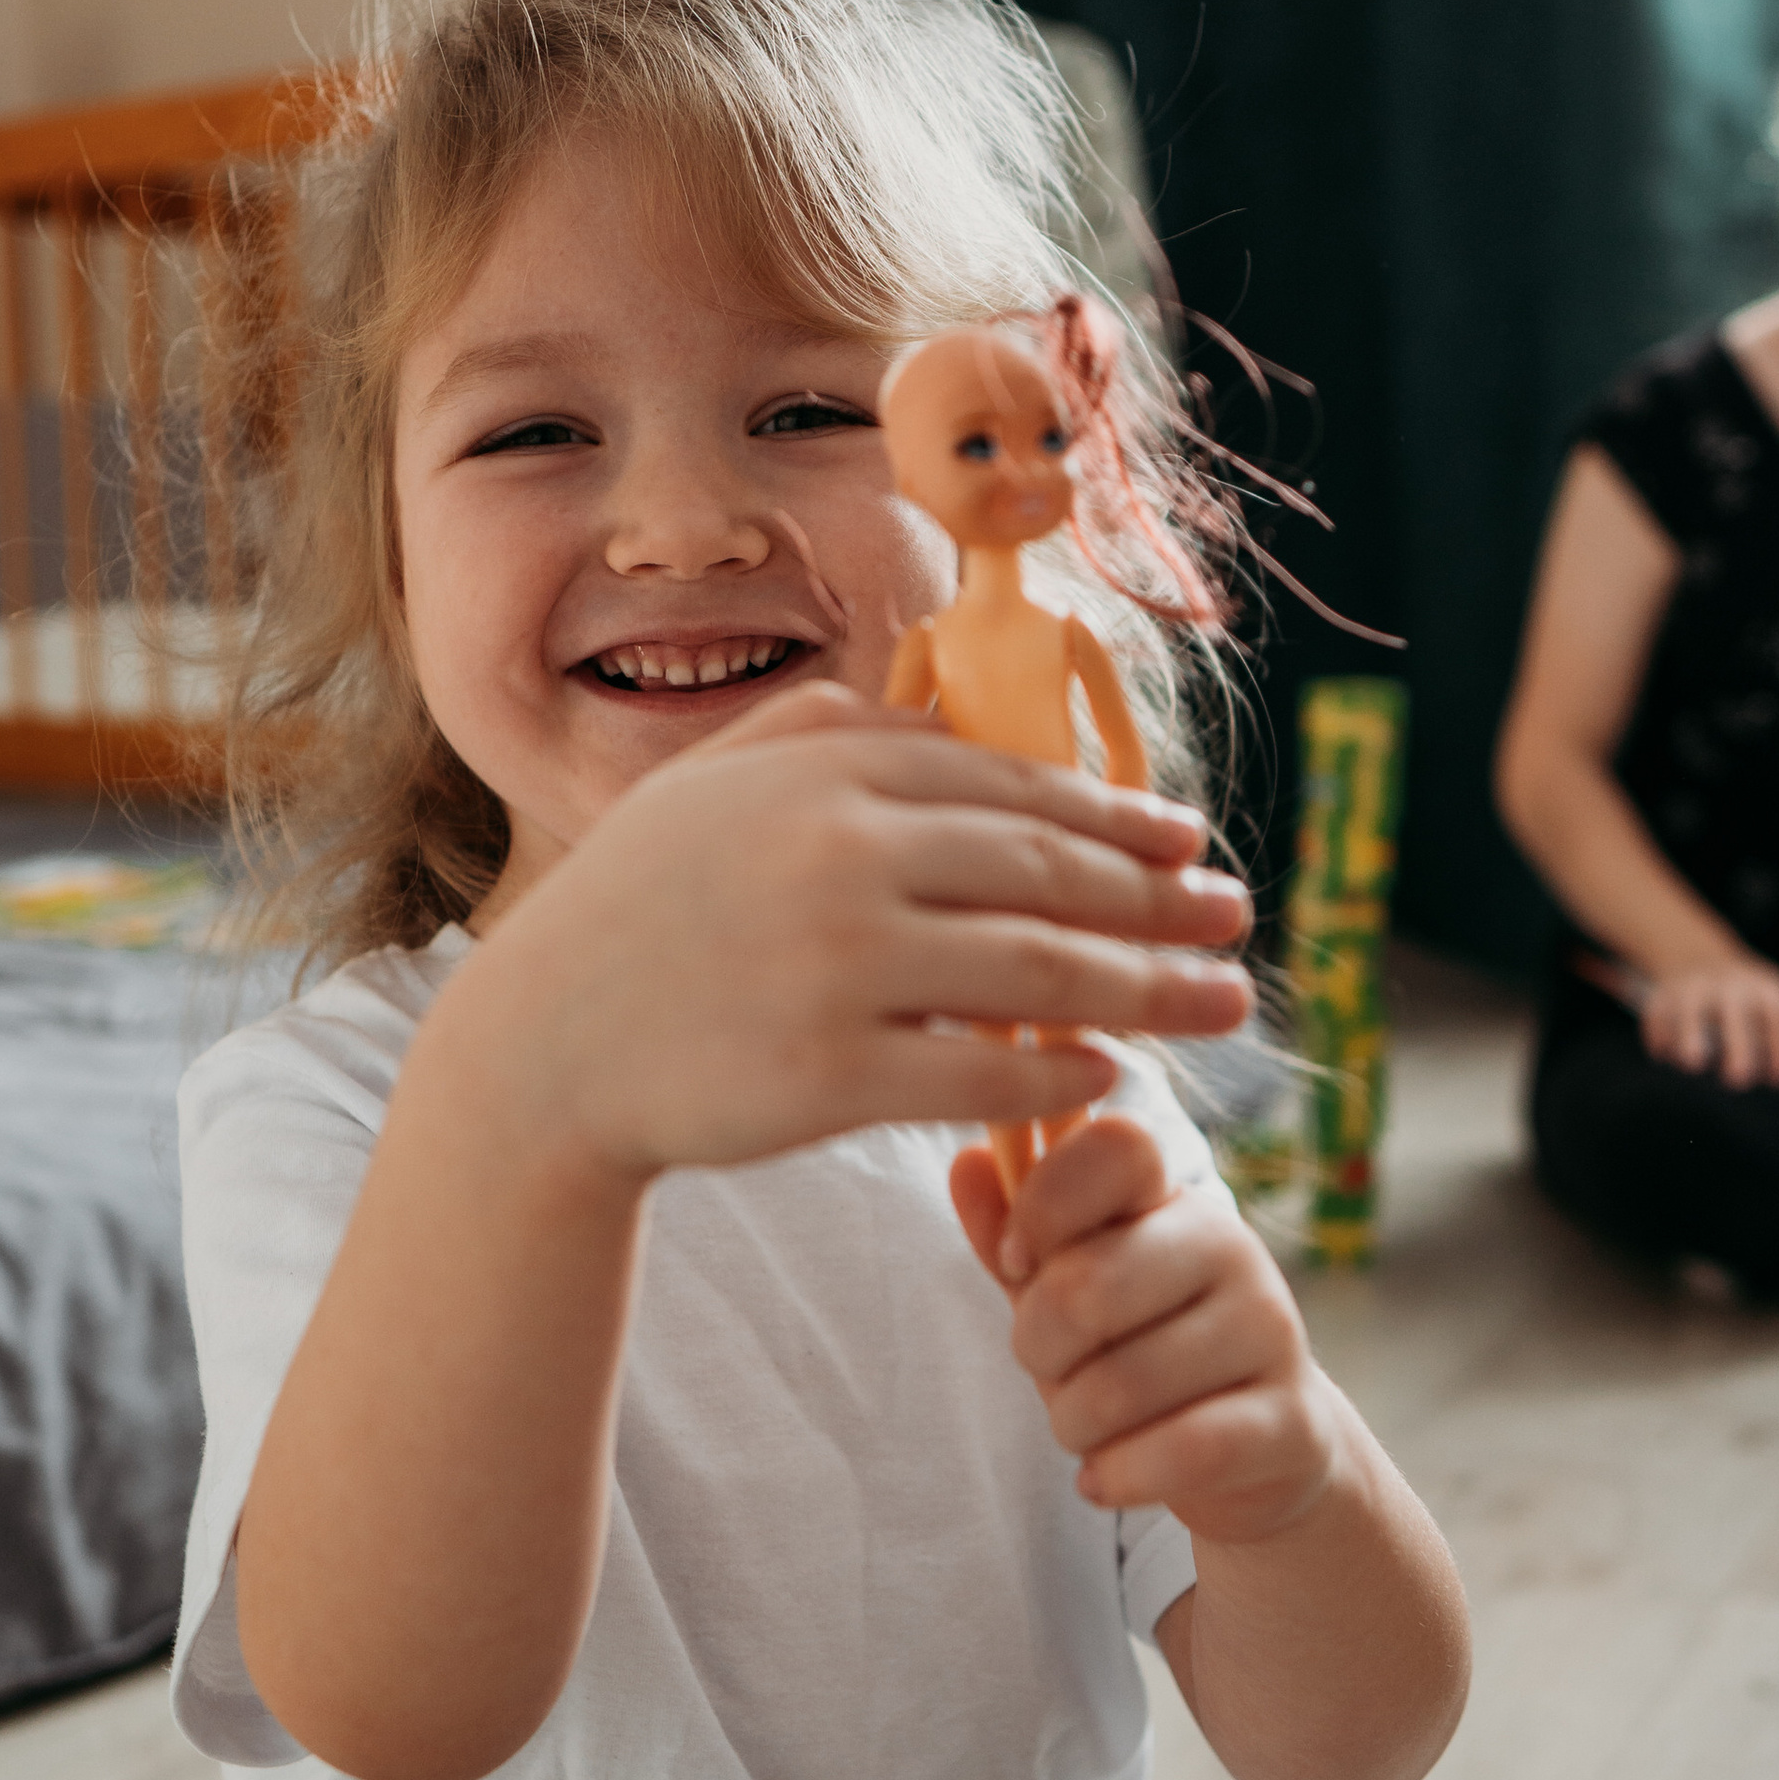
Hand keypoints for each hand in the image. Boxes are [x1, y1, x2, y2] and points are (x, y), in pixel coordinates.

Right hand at [453, 684, 1253, 1186]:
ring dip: (1150, 990)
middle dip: (1162, 900)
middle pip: (1050, 876)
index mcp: (828, 772)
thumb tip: (944, 704)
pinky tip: (1112, 1074)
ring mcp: (837, 968)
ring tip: (1217, 1001)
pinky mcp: (828, 1075)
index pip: (1013, 789)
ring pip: (1041, 975)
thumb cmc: (639, 907)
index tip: (1187, 842)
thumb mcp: (717, 779)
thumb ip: (829, 728)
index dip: (1118, 817)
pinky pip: (982, 1073)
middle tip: (1235, 918)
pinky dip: (1061, 1074)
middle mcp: (842, 856)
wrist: (543, 1045)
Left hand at [951, 1111, 1347, 1547]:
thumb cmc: (1143, 1356)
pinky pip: (1182, 1451)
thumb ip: (1017, 1234)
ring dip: (1074, 1426)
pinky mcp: (1292, 1420)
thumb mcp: (1069, 1292)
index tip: (1017, 1260)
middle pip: (1087, 1285)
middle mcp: (1232, 1249)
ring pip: (1121, 1386)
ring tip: (1087, 1431)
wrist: (1258, 1454)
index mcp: (1173, 1201)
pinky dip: (1119, 1476)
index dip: (1041, 1205)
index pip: (1115, 1147)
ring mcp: (1271, 1332)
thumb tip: (966, 1163)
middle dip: (1037, 1348)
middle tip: (1050, 1370)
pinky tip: (1104, 1480)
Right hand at [1638, 959, 1778, 1086]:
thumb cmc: (1748, 994)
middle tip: (1739, 1080)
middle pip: (1735, 1012)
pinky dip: (1657, 1034)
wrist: (1697, 955)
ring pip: (1689, 1008)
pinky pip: (1656, 1012)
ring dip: (1689, 1034)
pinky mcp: (1663, 993)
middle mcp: (1729, 984)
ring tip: (1692, 1065)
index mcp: (1764, 987)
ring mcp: (1693, 987)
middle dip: (1738, 1045)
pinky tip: (1663, 1056)